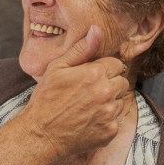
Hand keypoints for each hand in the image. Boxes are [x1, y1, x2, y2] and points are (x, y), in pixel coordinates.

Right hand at [21, 25, 128, 160]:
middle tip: (90, 92)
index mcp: (95, 73)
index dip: (104, 69)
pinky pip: (117, 120)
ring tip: (88, 107)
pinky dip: (107, 121)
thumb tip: (97, 30)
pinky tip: (89, 121)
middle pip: (122, 82)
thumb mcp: (57, 68)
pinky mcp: (110, 131)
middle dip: (109, 84)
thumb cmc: (45, 100)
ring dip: (109, 102)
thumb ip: (80, 49)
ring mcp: (109, 113)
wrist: (41, 135)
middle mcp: (106, 92)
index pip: (116, 64)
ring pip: (120, 101)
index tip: (92, 77)